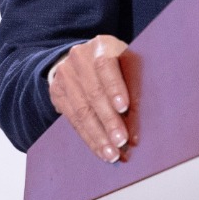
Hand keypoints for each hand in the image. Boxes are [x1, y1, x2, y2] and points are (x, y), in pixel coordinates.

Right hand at [49, 36, 133, 163]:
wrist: (81, 58)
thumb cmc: (116, 63)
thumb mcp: (126, 62)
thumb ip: (134, 83)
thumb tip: (141, 123)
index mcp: (101, 45)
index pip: (105, 66)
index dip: (114, 87)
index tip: (124, 107)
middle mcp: (79, 58)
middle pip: (94, 93)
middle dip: (109, 120)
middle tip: (122, 141)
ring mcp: (65, 75)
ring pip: (82, 111)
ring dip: (99, 136)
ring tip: (113, 154)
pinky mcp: (57, 93)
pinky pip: (74, 121)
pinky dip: (90, 138)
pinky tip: (102, 151)